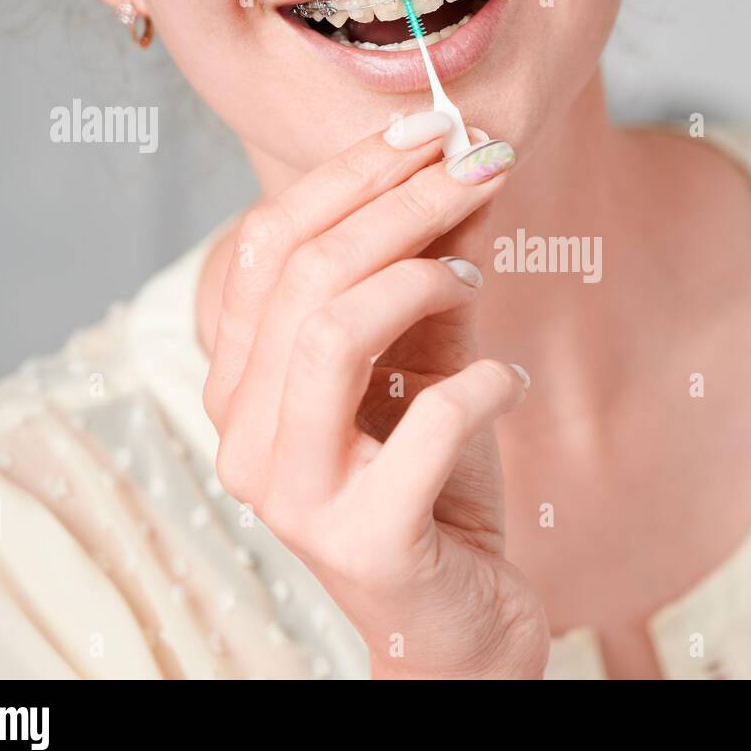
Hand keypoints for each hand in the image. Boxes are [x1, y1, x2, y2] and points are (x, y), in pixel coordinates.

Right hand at [203, 113, 548, 678]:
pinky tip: (510, 382)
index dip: (352, 172)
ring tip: (476, 278)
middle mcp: (242, 437)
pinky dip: (484, 382)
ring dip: (423, 276)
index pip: (266, 242)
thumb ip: (430, 271)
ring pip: (331, 331)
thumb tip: (461, 165)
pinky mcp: (361, 542)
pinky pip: (425, 424)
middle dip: (403, 198)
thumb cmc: (434, 487)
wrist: (456, 621)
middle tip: (480, 164)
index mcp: (241, 383)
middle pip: (302, 272)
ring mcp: (292, 495)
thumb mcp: (429, 360)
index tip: (434, 129)